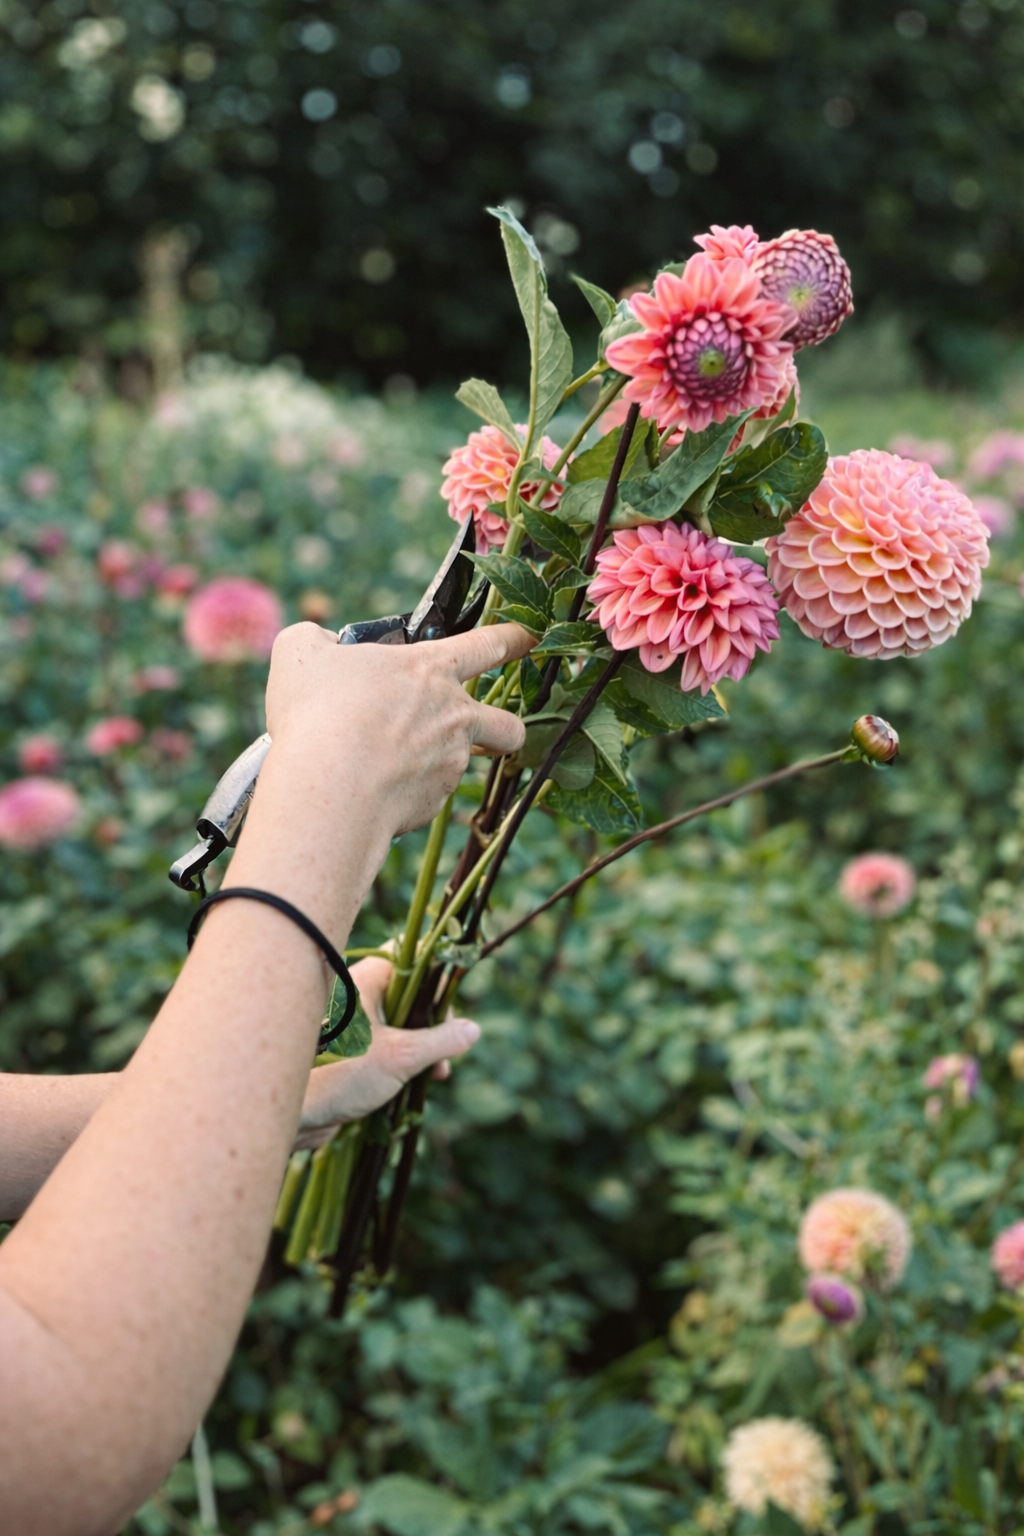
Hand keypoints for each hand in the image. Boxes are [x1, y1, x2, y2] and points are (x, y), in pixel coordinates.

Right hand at [230, 620, 534, 941]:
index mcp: (431, 669)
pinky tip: (369, 790)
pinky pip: (425, 796)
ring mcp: (449, 764)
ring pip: (460, 765)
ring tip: (388, 764)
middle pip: (507, 724)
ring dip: (436, 763)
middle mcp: (454, 717)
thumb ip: (315, 639)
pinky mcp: (433, 803)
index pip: (489, 644)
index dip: (514, 637)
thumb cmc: (318, 712)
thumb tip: (319, 643)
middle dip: (504, 728)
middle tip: (486, 731)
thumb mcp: (300, 653)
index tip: (530, 636)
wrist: (330, 789)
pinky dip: (403, 793)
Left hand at [294, 957, 478, 1147]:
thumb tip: (473, 1030)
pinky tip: (414, 1087)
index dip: (438, 977)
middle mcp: (359, 997)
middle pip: (411, 996)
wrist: (288, 1114)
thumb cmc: (337, 1074)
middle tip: (448, 1052)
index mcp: (366, 980)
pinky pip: (385, 1050)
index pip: (412, 959)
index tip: (454, 1004)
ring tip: (436, 1075)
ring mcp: (353, 1027)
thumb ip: (440, 1042)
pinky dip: (403, 1064)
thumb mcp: (400, 1057)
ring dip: (422, 1049)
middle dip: (434, 1026)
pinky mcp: (349, 1055)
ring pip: (400, 1027)